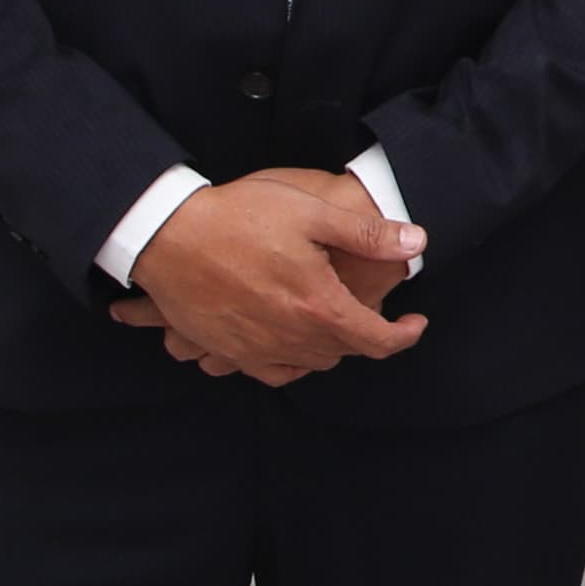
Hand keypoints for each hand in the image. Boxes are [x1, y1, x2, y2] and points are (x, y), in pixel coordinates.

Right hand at [107, 174, 425, 383]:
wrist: (168, 235)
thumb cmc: (239, 217)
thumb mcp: (311, 213)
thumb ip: (367, 233)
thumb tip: (416, 243)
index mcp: (318, 306)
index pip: (377, 340)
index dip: (404, 335)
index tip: (416, 321)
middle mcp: (289, 337)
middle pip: (345, 352)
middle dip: (367, 334)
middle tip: (374, 307)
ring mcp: (255, 349)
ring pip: (311, 363)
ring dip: (332, 346)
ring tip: (337, 318)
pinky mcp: (227, 350)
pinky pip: (272, 372)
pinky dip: (293, 362)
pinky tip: (295, 340)